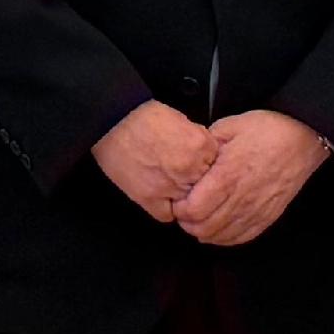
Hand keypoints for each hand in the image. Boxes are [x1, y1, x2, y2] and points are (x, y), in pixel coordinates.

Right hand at [92, 101, 213, 223]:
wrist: (114, 122)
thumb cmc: (146, 118)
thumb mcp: (184, 122)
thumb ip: (200, 142)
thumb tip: (208, 156)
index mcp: (202, 147)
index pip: (220, 167)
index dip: (210, 167)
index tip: (202, 166)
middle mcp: (190, 169)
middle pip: (207, 187)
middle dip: (198, 182)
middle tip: (184, 174)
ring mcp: (171, 187)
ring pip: (191, 205)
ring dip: (184, 198)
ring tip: (171, 183)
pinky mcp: (151, 199)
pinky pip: (168, 215)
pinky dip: (167, 209)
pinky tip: (162, 197)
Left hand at [174, 110, 332, 247]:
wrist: (303, 138)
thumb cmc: (268, 129)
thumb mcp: (230, 126)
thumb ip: (205, 144)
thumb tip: (188, 157)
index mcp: (227, 175)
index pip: (193, 209)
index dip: (179, 209)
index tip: (177, 199)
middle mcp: (241, 198)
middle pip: (204, 227)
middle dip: (187, 223)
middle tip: (184, 211)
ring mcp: (256, 210)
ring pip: (221, 236)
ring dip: (204, 231)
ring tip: (198, 219)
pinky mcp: (268, 216)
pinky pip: (241, 238)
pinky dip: (224, 238)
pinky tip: (218, 229)